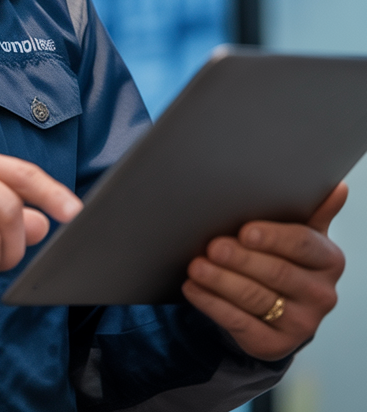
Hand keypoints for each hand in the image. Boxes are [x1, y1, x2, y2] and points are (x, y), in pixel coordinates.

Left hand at [182, 183, 347, 360]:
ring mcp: (301, 324)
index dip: (273, 238)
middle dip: (241, 259)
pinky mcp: (274, 345)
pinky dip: (212, 304)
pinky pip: (240, 323)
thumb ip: (314, 210)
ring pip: (256, 298)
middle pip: (278, 273)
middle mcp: (321, 295)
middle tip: (213, 247)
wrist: (280, 307)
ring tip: (196, 266)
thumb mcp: (299, 233)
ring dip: (221, 281)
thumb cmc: (284, 256)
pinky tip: (192, 288)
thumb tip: (338, 187)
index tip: (245, 231)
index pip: (303, 245)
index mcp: (329, 260)